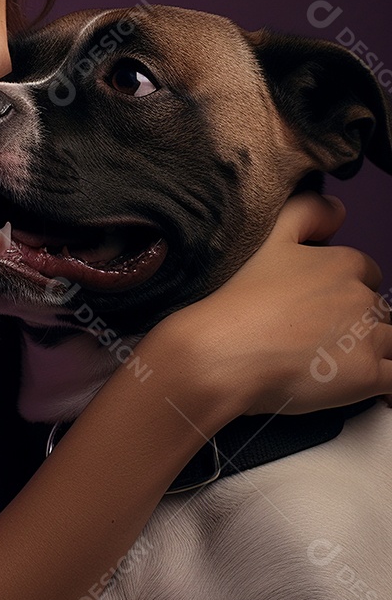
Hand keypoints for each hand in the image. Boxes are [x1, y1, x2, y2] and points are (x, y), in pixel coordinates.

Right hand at [150, 192, 391, 420]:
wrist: (225, 350)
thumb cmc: (240, 302)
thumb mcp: (269, 237)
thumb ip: (308, 212)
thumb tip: (339, 210)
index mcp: (342, 264)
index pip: (366, 274)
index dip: (346, 290)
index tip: (322, 307)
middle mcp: (361, 298)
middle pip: (379, 310)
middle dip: (359, 323)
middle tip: (323, 338)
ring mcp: (366, 337)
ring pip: (391, 342)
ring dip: (373, 351)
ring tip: (342, 364)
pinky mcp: (366, 375)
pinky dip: (388, 384)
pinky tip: (376, 389)